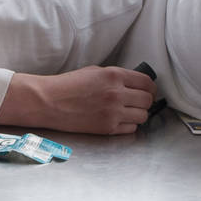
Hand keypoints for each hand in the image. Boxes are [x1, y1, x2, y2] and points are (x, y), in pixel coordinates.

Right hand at [0, 67, 156, 134]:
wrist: (49, 102)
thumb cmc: (68, 85)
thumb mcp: (95, 71)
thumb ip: (117, 77)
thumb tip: (134, 84)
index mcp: (115, 76)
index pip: (147, 83)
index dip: (150, 88)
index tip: (148, 91)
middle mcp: (117, 94)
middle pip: (147, 100)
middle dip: (145, 101)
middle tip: (139, 102)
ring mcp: (113, 112)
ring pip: (142, 116)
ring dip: (138, 114)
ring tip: (128, 112)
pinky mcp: (107, 128)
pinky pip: (131, 128)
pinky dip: (128, 125)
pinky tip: (119, 120)